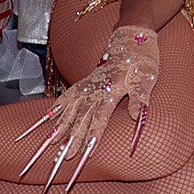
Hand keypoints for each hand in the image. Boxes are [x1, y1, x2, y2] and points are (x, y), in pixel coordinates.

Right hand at [16, 25, 159, 191]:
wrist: (132, 36)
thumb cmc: (142, 59)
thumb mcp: (147, 77)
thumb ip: (140, 97)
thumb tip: (135, 116)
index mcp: (113, 90)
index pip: (100, 118)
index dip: (92, 135)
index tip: (85, 152)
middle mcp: (96, 89)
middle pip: (82, 117)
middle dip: (72, 138)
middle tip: (64, 158)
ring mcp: (88, 85)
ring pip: (70, 109)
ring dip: (60, 127)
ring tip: (49, 144)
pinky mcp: (84, 82)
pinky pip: (66, 98)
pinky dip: (55, 109)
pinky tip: (46, 120)